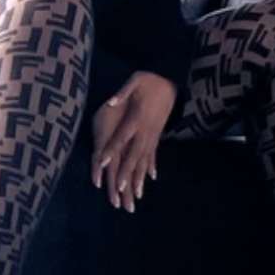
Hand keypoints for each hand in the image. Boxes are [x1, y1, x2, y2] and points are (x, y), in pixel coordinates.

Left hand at [92, 70, 175, 212]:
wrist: (171, 79)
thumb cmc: (150, 79)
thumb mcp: (135, 80)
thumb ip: (123, 93)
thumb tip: (111, 102)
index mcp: (137, 117)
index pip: (122, 136)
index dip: (112, 149)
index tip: (102, 163)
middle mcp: (146, 130)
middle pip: (134, 154)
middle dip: (127, 173)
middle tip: (120, 189)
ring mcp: (154, 134)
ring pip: (145, 159)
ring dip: (140, 177)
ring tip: (136, 195)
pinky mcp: (158, 134)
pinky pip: (154, 153)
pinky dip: (152, 166)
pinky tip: (151, 179)